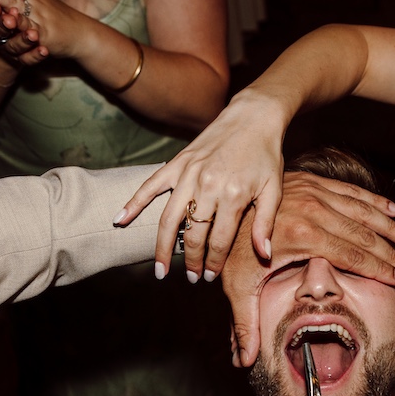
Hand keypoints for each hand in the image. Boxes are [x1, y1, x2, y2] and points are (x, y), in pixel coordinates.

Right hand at [116, 90, 394, 282]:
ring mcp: (188, 175)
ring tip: (160, 270)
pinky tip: (119, 220)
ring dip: (162, 247)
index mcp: (234, 195)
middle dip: (190, 260)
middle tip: (190, 278)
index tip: (210, 277)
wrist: (253, 117)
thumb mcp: (274, 190)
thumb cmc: (266, 156)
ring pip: (169, 218)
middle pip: (193, 234)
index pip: (219, 240)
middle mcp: (207, 186)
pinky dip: (133, 203)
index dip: (214, 262)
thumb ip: (265, 223)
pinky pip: (150, 186)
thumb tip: (263, 256)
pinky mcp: (176, 163)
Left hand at [221, 171, 394, 366]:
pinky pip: (350, 192)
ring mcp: (314, 192)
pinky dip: (374, 202)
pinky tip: (392, 211)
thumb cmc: (231, 246)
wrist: (222, 201)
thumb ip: (246, 323)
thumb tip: (245, 361)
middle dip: (389, 253)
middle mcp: (313, 211)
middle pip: (363, 235)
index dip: (379, 270)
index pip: (352, 256)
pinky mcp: (311, 180)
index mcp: (303, 237)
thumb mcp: (236, 287)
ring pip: (362, 211)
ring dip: (388, 227)